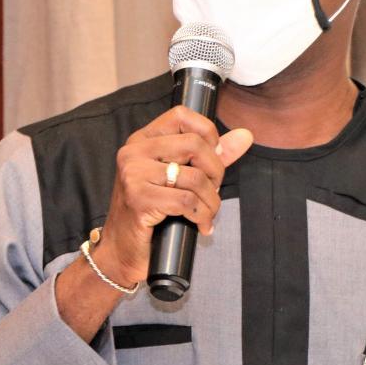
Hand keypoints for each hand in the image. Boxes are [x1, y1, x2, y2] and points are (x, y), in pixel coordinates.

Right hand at [94, 106, 252, 285]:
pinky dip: (201, 216)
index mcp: (142, 140)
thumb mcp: (178, 178)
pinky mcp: (138, 199)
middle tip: (212, 192)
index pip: (181, 115)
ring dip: (211, 201)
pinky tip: (199, 224)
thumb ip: (210, 156)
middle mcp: (133, 152)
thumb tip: (244, 136)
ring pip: (195, 177)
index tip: (212, 159)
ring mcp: (133, 175)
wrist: (121, 249)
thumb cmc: (150, 212)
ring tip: (206, 214)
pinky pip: (186, 201)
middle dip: (215, 172)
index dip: (208, 134)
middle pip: (194, 145)